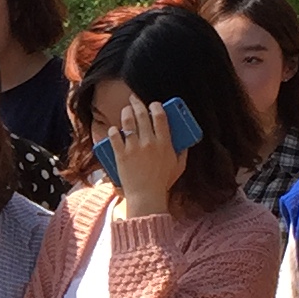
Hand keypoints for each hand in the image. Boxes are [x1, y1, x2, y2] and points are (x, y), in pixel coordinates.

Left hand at [104, 96, 183, 217]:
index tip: (153, 104)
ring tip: (126, 110)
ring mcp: (134, 148)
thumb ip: (182, 152)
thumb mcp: (178, 167)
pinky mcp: (121, 155)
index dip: (156, 106)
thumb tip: (185, 142)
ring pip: (128, 122)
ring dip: (126, 113)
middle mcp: (149, 142)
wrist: (146, 197)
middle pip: (142, 115)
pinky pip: (115, 136)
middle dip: (137, 104)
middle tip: (134, 100)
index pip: (160, 116)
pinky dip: (113, 131)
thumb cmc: (162, 183)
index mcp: (164, 143)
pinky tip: (114, 129)